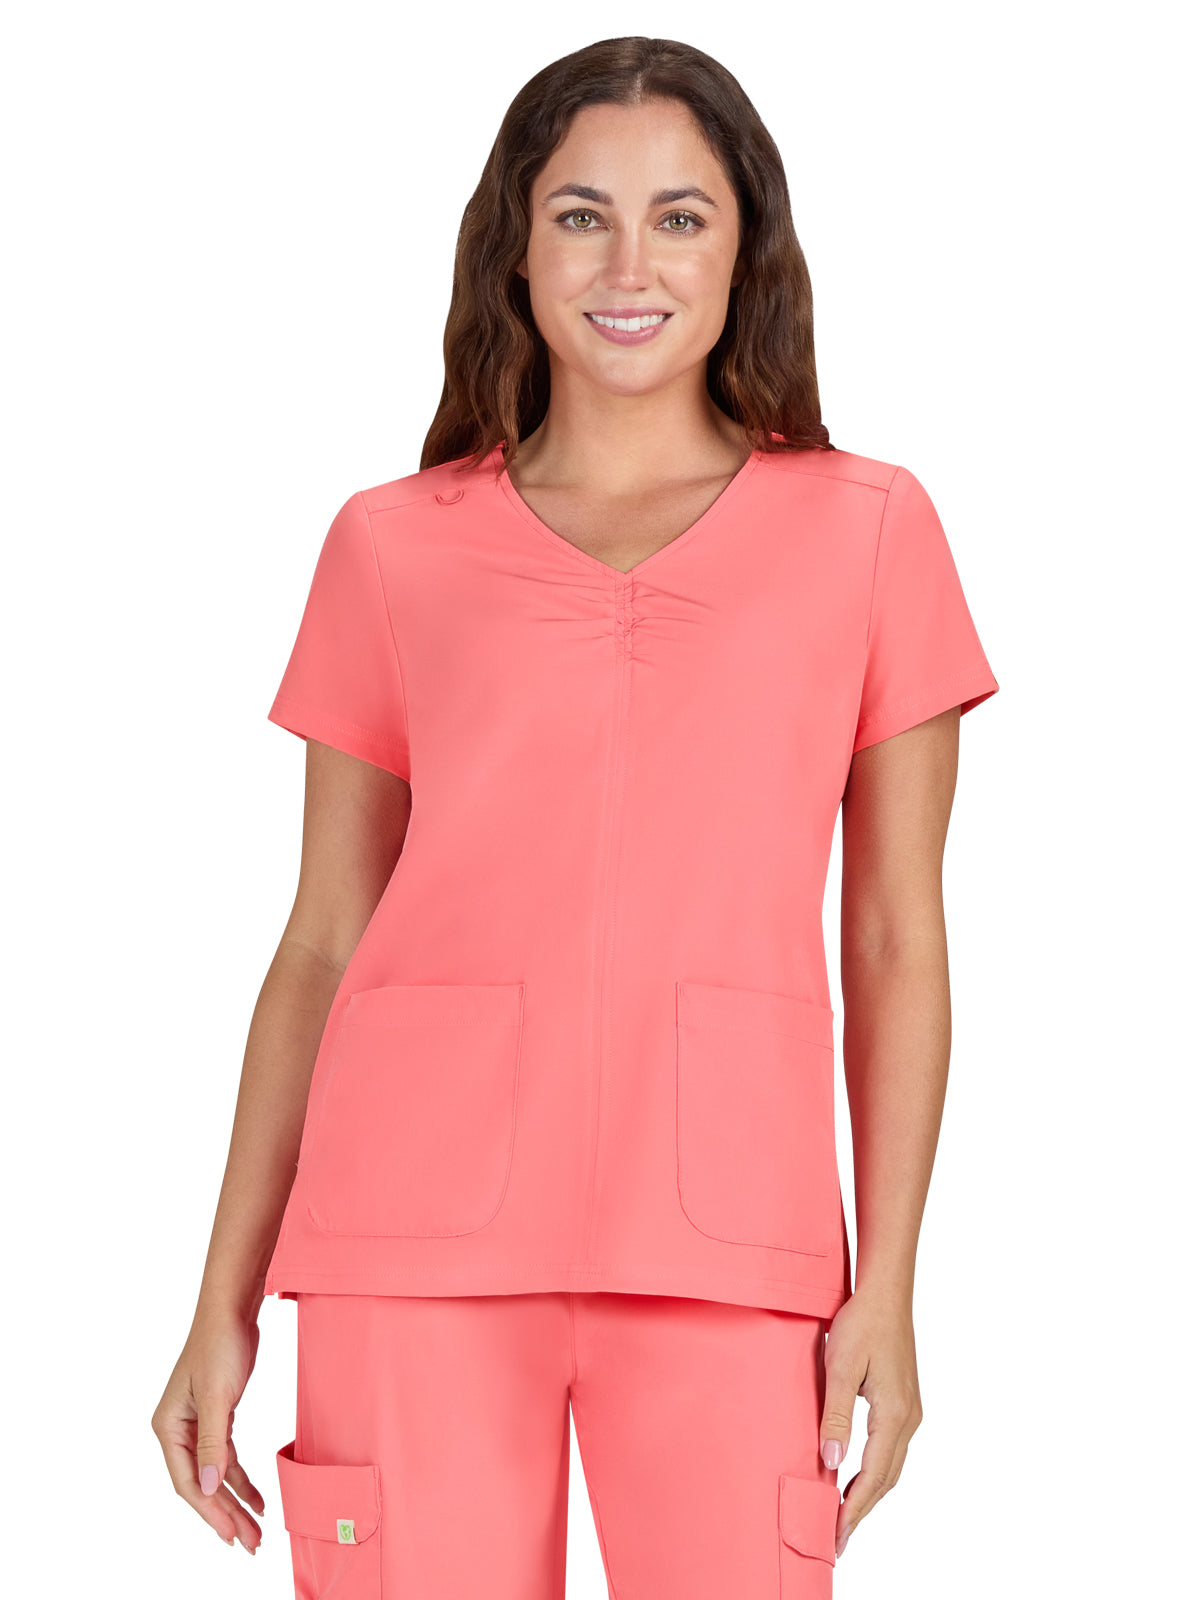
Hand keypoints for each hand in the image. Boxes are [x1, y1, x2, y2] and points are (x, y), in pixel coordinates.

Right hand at [151, 1307, 265, 1552]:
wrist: (232, 1310)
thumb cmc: (219, 1344)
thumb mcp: (218, 1395)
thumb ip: (212, 1443)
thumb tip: (206, 1487)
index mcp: (169, 1427)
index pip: (187, 1482)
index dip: (210, 1511)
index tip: (231, 1535)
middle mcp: (178, 1430)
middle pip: (201, 1485)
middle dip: (226, 1514)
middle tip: (250, 1543)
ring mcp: (197, 1426)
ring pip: (216, 1475)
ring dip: (236, 1501)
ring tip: (256, 1530)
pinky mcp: (217, 1418)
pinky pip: (226, 1459)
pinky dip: (241, 1478)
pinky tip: (256, 1497)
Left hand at [818, 1286, 922, 1559]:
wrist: (886, 1292)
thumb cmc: (863, 1322)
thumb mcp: (841, 1366)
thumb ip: (836, 1415)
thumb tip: (831, 1461)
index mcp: (894, 1414)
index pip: (873, 1475)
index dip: (854, 1508)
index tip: (838, 1535)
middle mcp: (908, 1417)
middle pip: (887, 1478)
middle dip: (862, 1509)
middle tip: (839, 1538)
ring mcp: (910, 1410)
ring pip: (891, 1465)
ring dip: (869, 1491)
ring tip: (845, 1515)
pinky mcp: (904, 1400)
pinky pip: (891, 1448)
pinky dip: (875, 1469)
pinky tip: (858, 1474)